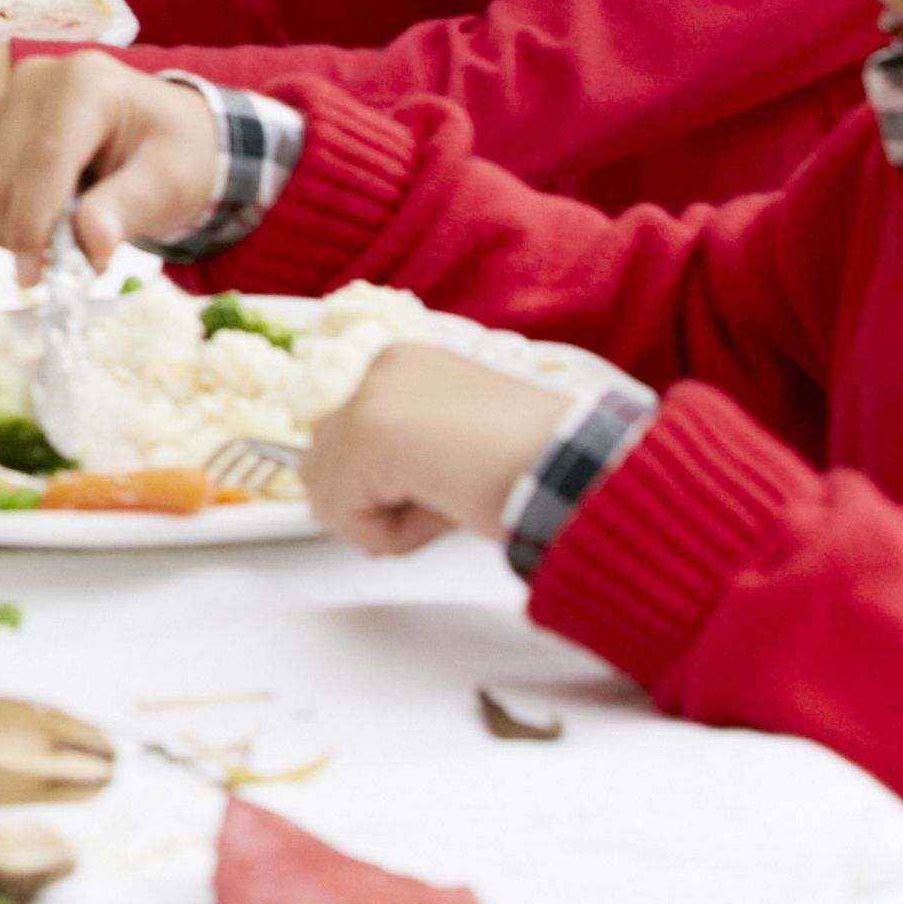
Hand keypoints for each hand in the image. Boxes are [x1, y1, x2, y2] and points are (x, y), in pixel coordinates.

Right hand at [0, 50, 223, 276]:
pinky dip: (2, 218)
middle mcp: (36, 80)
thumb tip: (93, 243)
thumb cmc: (173, 152)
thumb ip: (132, 207)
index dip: (34, 219)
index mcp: (88, 83)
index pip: (45, 155)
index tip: (35, 272)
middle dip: (24, 230)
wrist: (159, 132)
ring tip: (59, 246)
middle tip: (63, 269)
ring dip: (10, 228)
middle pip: (4, 169)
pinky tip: (39, 226)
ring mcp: (8, 100)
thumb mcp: (172, 181)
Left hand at [300, 343, 573, 557]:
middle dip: (376, 503)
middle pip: (321, 466)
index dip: (386, 488)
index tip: (444, 484)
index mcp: (402, 367)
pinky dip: (391, 536)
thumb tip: (340, 501)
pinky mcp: (371, 436)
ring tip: (449, 500)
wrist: (581, 465)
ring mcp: (371, 399)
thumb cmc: (538, 465)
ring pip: (325, 494)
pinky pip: (343, 518)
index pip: (344, 445)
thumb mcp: (451, 449)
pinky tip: (445, 509)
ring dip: (384, 520)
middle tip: (448, 497)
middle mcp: (380, 371)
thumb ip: (397, 460)